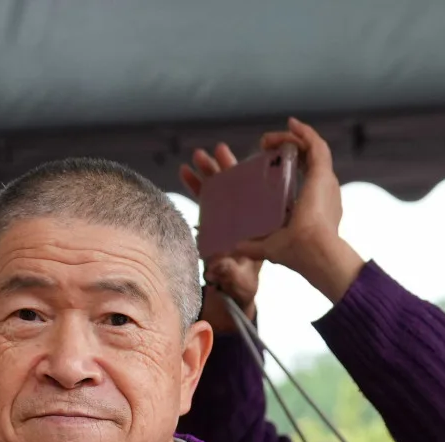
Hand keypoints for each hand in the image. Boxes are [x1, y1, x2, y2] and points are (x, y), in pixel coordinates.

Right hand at [179, 142, 263, 333]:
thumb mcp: (237, 277)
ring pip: (220, 188)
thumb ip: (227, 271)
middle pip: (239, 185)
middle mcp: (246, 216)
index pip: (259, 195)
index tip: (249, 166)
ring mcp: (229, 215)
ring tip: (198, 155)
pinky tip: (184, 171)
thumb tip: (217, 264)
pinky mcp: (213, 219)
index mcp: (260, 225)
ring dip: (208, 171)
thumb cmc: (241, 282)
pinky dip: (194, 184)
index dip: (252, 177)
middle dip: (227, 167)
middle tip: (220, 150)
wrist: (230, 289)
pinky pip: (205, 198)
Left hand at [232, 118, 365, 303]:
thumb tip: (231, 248)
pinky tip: (290, 124)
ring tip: (269, 138)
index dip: (284, 166)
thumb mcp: (268, 247)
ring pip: (311, 149)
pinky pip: (316, 145)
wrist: (313, 254)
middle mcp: (322, 192)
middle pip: (306, 159)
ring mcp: (324, 182)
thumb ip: (252, 246)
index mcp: (312, 207)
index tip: (265, 157)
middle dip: (285, 148)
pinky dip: (304, 133)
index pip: (301, 178)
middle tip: (264, 145)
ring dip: (290, 138)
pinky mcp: (322, 173)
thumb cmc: (296, 254)